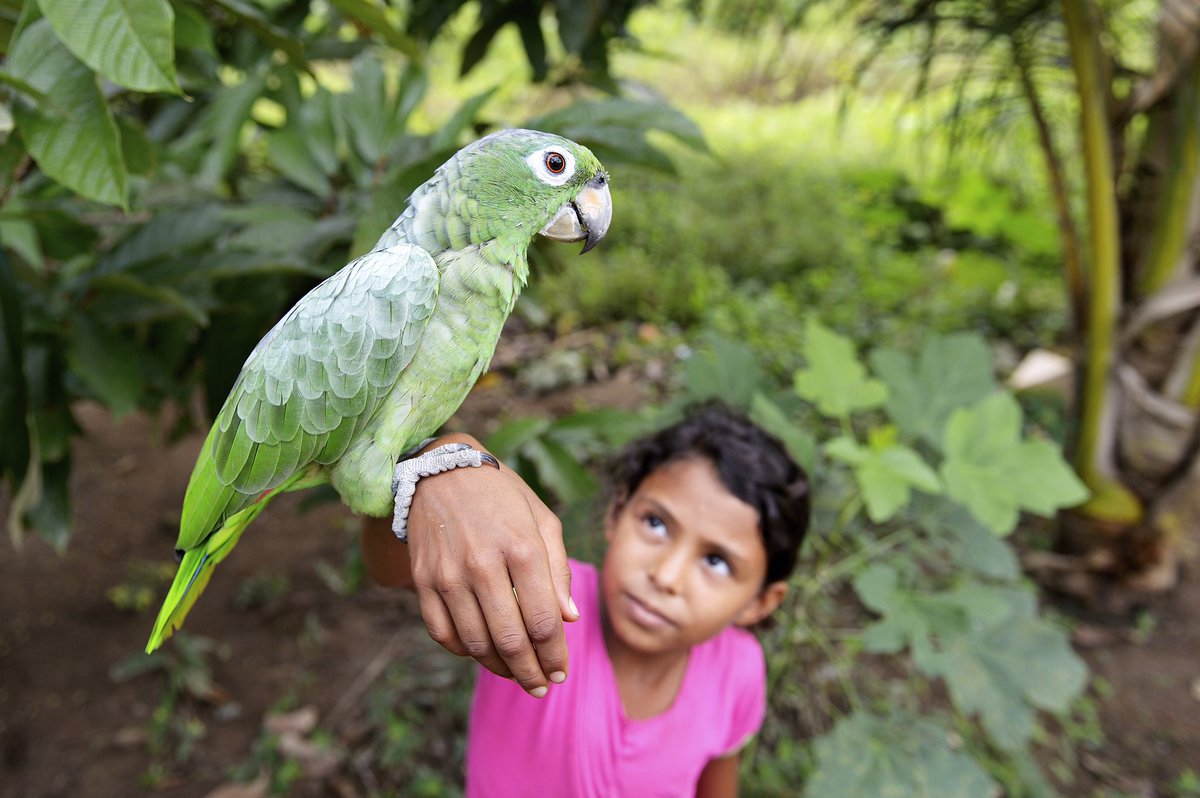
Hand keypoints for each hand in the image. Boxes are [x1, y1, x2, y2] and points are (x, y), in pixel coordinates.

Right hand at [395, 434, 577, 696]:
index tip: (560, 673)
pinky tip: (480, 652)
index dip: (554, 655)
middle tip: (540, 686)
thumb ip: (558, 569)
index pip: (543, 621)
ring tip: (514, 674)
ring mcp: (449, 574)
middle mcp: (484, 563)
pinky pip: (442, 633)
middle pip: (511, 640)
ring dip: (499, 668)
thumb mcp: (542, 519)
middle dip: (530, 673)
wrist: (442, 472)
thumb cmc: (502, 496)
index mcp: (522, 546)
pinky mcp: (424, 580)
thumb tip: (569, 619)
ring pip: (476, 643)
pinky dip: (463, 651)